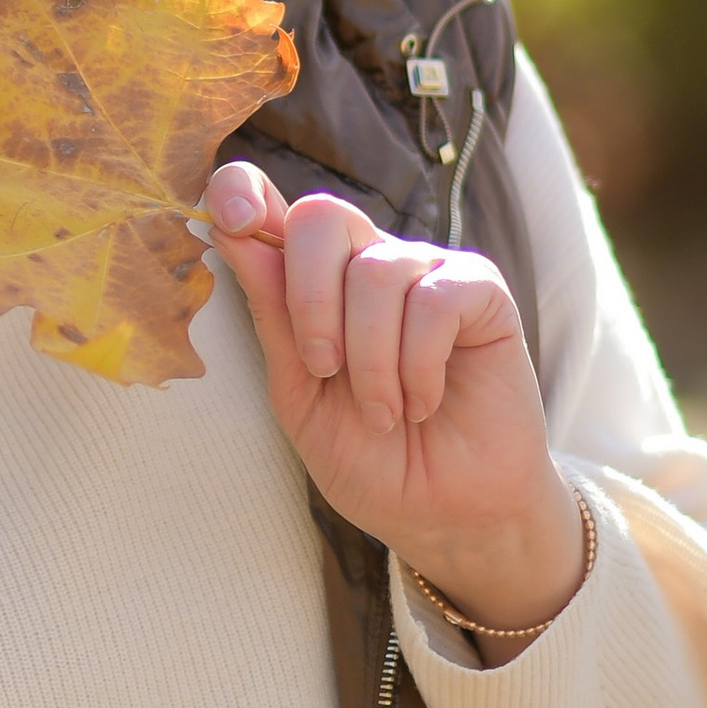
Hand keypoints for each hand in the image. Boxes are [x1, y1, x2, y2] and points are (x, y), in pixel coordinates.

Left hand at [202, 164, 583, 655]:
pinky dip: (418, 363)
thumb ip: (272, 316)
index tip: (225, 218)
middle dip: (309, 300)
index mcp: (316, 284)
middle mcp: (370, 264)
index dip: (241, 192)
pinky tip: (423, 401)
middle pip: (322, 216)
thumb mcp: (299, 395)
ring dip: (370, 360)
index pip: (271, 207)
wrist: (445, 515)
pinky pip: (434, 298)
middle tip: (322, 370)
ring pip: (375, 270)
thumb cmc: (372, 458)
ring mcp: (427, 272)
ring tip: (384, 414)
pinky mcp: (480, 292)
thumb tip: (231, 229)